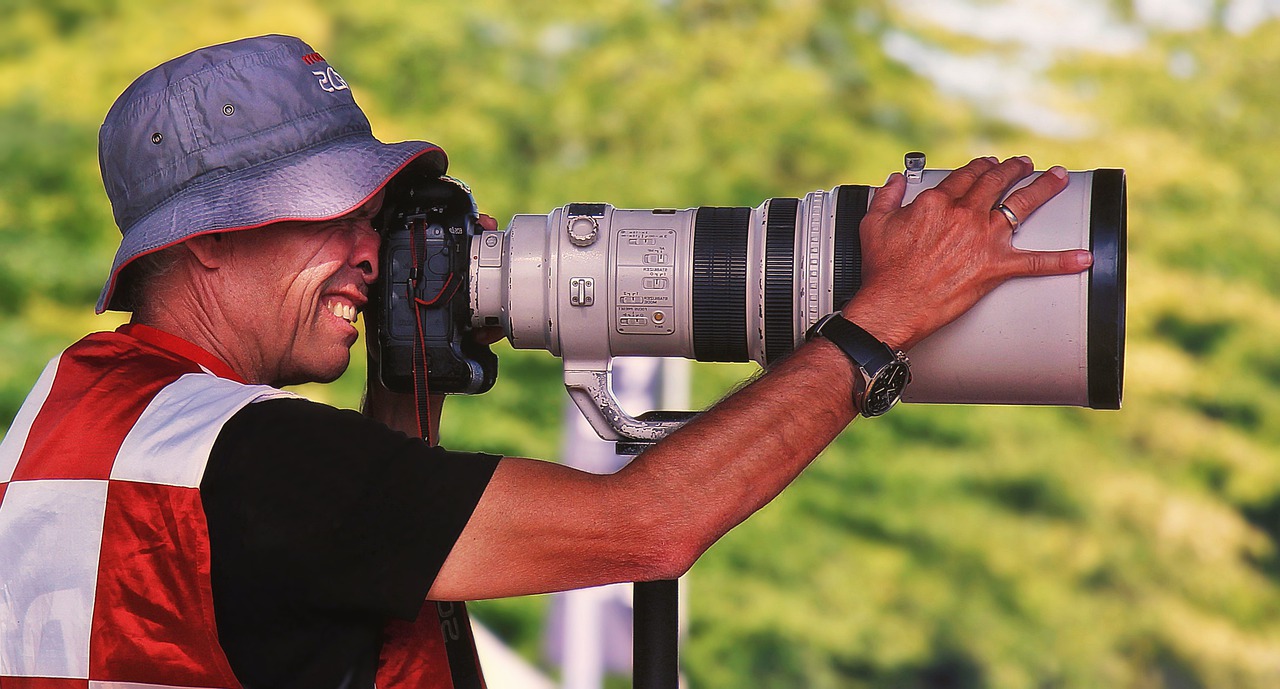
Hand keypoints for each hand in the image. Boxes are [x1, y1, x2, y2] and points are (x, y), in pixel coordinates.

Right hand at [844, 156, 1092, 350]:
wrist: (893, 304)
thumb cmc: (883, 269)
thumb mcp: (874, 223)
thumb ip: (886, 196)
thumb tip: (894, 180)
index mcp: (937, 202)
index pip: (964, 176)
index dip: (979, 167)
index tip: (987, 164)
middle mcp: (965, 215)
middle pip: (996, 183)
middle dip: (1013, 169)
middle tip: (1024, 164)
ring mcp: (983, 239)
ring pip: (1021, 205)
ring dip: (1043, 187)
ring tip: (1056, 178)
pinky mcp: (995, 267)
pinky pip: (1035, 263)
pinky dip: (1061, 261)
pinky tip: (1083, 257)